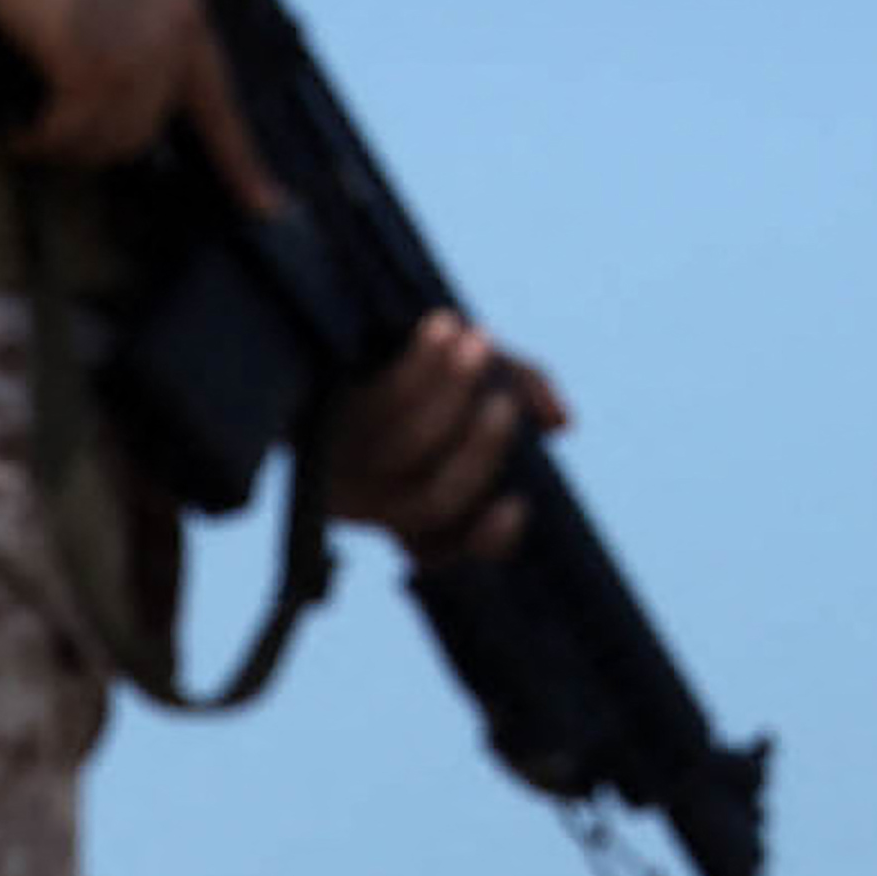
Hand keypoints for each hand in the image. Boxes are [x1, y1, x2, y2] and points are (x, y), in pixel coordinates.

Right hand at [0, 0, 280, 208]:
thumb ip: (129, 36)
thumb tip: (127, 118)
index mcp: (183, 3)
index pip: (219, 100)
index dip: (240, 160)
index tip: (268, 205)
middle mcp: (174, 26)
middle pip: (147, 132)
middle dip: (96, 143)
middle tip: (49, 134)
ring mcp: (138, 49)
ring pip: (110, 142)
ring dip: (63, 147)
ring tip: (26, 128)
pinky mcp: (95, 66)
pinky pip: (67, 136)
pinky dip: (34, 142)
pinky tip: (11, 135)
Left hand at [325, 310, 568, 560]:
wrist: (315, 331)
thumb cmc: (408, 363)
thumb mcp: (474, 380)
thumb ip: (521, 393)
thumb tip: (563, 421)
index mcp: (410, 511)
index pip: (451, 548)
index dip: (486, 540)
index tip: (516, 504)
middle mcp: (373, 503)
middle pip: (435, 500)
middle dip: (478, 450)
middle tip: (503, 402)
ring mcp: (340, 466)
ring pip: (405, 449)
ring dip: (451, 393)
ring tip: (478, 342)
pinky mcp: (314, 424)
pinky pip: (374, 401)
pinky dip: (419, 364)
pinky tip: (443, 327)